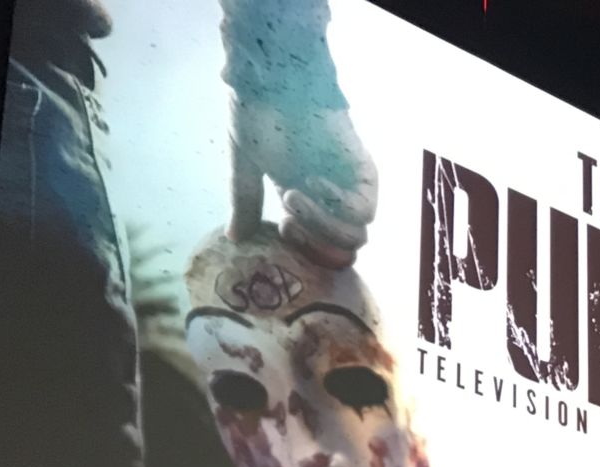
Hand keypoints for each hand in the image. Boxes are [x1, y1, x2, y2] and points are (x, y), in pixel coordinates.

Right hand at [229, 96, 377, 268]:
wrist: (275, 80)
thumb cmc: (259, 114)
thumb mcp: (245, 164)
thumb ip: (245, 201)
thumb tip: (234, 238)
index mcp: (307, 203)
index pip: (323, 251)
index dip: (305, 253)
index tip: (280, 231)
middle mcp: (333, 200)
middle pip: (344, 251)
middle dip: (314, 246)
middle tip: (288, 223)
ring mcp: (351, 188)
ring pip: (356, 236)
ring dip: (319, 225)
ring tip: (291, 194)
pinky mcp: (365, 173)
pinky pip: (363, 211)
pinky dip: (335, 204)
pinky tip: (313, 180)